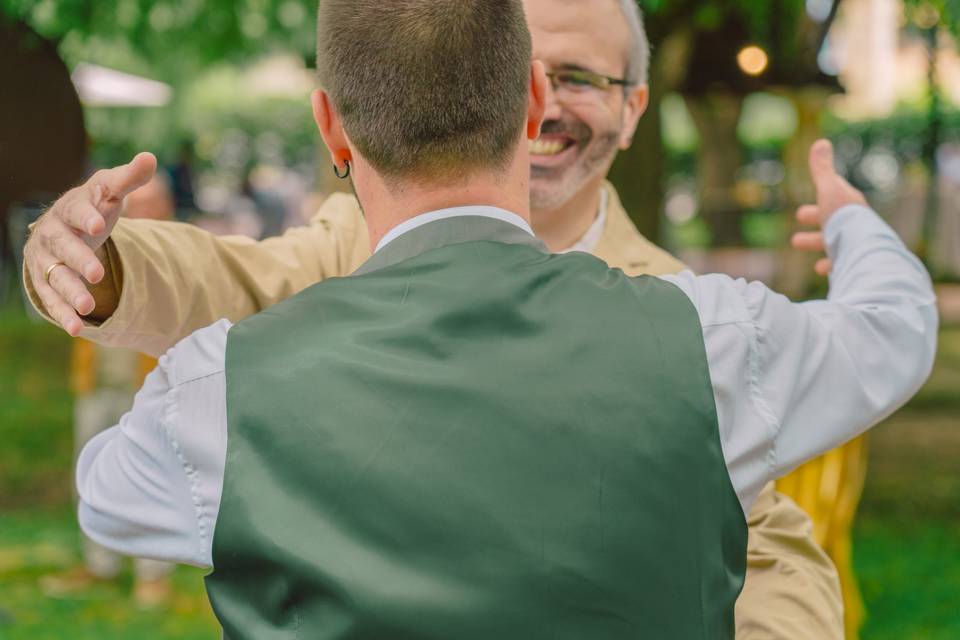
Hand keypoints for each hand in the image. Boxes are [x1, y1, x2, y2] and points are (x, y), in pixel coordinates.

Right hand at [24, 153, 156, 335]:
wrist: (69, 227)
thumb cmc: (93, 206)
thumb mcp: (110, 190)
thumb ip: (129, 177)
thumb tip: (149, 158)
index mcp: (69, 209)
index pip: (75, 211)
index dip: (86, 217)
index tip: (98, 224)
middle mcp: (52, 235)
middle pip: (63, 248)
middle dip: (79, 260)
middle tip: (97, 274)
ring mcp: (47, 261)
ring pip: (55, 277)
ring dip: (70, 293)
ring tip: (89, 307)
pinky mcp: (47, 283)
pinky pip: (52, 300)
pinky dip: (64, 314)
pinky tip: (78, 328)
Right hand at [790, 139, 866, 276]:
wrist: (861, 250)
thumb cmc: (843, 217)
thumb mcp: (829, 190)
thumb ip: (822, 170)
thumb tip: (821, 143)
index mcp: (850, 206)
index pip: (836, 196)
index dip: (823, 194)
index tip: (812, 198)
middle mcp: (855, 225)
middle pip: (833, 219)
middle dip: (816, 218)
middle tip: (799, 217)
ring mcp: (854, 245)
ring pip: (834, 242)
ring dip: (816, 241)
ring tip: (798, 243)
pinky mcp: (852, 264)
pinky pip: (840, 264)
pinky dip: (829, 265)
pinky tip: (821, 269)